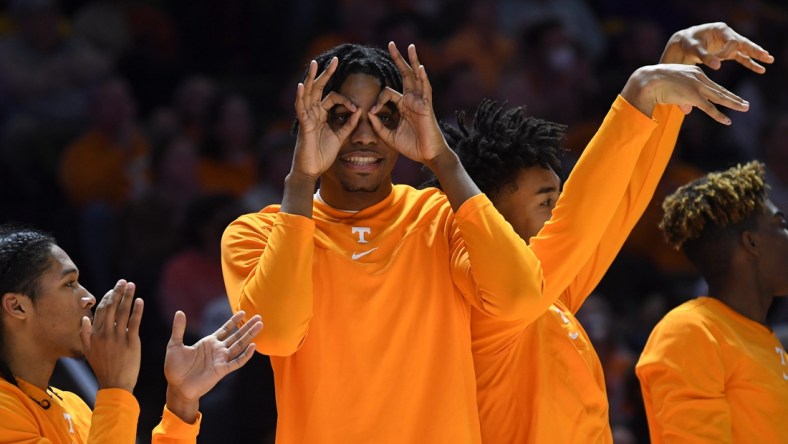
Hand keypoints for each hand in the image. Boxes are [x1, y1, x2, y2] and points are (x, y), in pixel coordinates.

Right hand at [81, 279, 142, 391]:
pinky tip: (140, 301)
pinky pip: (134, 322)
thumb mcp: (88, 352)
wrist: (114, 385)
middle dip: (117, 292)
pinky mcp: (131, 342)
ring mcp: (118, 337)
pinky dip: (137, 310)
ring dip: (128, 297)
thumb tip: (84, 319)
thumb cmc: (102, 369)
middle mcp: (105, 334)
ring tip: (132, 285)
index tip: (114, 289)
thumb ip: (85, 335)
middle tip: (123, 281)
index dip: (108, 298)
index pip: (101, 311)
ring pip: (123, 312)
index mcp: (95, 335)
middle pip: (111, 308)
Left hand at [163, 310, 261, 422]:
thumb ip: (179, 329)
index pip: (225, 329)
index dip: (234, 321)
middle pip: (236, 336)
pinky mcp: (222, 370)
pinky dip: (245, 355)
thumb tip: (179, 312)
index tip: (243, 312)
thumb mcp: (175, 345)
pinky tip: (253, 347)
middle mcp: (218, 350)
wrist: (177, 387)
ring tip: (260, 326)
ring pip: (239, 346)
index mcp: (209, 343)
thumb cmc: (175, 368)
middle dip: (247, 326)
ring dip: (250, 336)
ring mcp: (221, 360)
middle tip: (259, 317)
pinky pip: (237, 362)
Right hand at [292, 57, 359, 178]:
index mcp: (321, 114)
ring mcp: (307, 118)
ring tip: (314, 64)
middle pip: (319, 88)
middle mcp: (313, 113)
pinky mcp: (304, 126)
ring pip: (308, 94)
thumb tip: (360, 112)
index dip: (346, 101)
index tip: (357, 109)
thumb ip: (348, 125)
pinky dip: (301, 96)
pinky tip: (302, 86)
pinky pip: (301, 109)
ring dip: (312, 78)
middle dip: (326, 74)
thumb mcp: (340, 137)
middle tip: (334, 59)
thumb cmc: (323, 154)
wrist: (312, 170)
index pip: (333, 98)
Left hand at [369, 42, 448, 164]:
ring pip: (416, 77)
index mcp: (403, 106)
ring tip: (410, 46)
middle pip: (405, 74)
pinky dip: (423, 78)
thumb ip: (379, 126)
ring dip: (413, 61)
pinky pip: (425, 89)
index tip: (373, 112)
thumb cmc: (412, 147)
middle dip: (398, 59)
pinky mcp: (427, 107)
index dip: (378, 100)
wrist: (428, 156)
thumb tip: (369, 114)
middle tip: (391, 44)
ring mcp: (420, 102)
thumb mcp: (390, 137)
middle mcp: (412, 100)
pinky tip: (420, 67)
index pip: (388, 93)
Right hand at [621, 64, 749, 124]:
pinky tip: (727, 121)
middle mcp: (698, 77)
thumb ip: (682, 99)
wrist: (647, 81)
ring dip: (733, 104)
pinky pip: (709, 108)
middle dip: (733, 98)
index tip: (730, 98)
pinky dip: (719, 115)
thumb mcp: (671, 89)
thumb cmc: (654, 84)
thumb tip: (689, 111)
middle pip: (719, 90)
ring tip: (745, 108)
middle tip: (745, 104)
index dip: (722, 93)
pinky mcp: (693, 96)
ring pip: (719, 97)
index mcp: (694, 72)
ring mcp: (697, 86)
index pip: (711, 85)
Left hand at [660, 22, 773, 71]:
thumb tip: (717, 67)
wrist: (683, 43)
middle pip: (744, 42)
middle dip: (754, 50)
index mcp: (720, 30)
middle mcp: (727, 35)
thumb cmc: (688, 43)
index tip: (718, 60)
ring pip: (745, 50)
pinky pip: (741, 57)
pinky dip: (749, 63)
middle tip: (766, 56)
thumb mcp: (693, 48)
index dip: (727, 52)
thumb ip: (704, 56)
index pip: (731, 41)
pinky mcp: (727, 52)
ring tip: (768, 60)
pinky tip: (760, 69)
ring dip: (756, 56)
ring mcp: (728, 43)